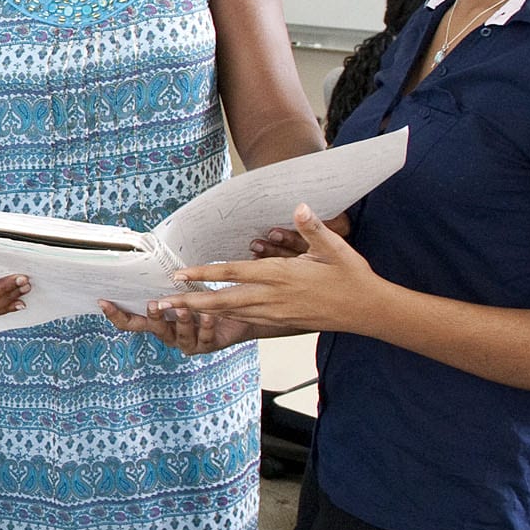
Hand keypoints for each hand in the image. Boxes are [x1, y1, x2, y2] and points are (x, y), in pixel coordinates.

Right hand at [100, 298, 253, 355]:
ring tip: (184, 308)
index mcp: (158, 321)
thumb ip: (168, 284)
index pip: (131, 320)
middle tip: (154, 305)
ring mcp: (187, 342)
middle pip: (153, 329)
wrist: (236, 315)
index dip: (116, 314)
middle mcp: (169, 334)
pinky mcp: (207, 345)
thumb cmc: (205, 299)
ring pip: (179, 336)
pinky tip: (209, 315)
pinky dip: (206, 326)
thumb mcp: (184, 290)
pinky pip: (205, 338)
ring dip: (181, 321)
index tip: (103, 301)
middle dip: (153, 317)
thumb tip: (150, 258)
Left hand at [152, 205, 386, 335]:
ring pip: (230, 313)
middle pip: (222, 301)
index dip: (204, 274)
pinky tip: (209, 317)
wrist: (368, 311)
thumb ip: (312, 228)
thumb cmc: (351, 276)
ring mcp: (275, 313)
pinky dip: (223, 318)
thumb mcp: (334, 247)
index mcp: (280, 275)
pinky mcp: (280, 322)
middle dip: (190, 302)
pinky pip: (245, 320)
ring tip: (176, 309)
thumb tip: (299, 207)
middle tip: (162, 302)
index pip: (234, 273)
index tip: (179, 273)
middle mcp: (272, 297)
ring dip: (202, 312)